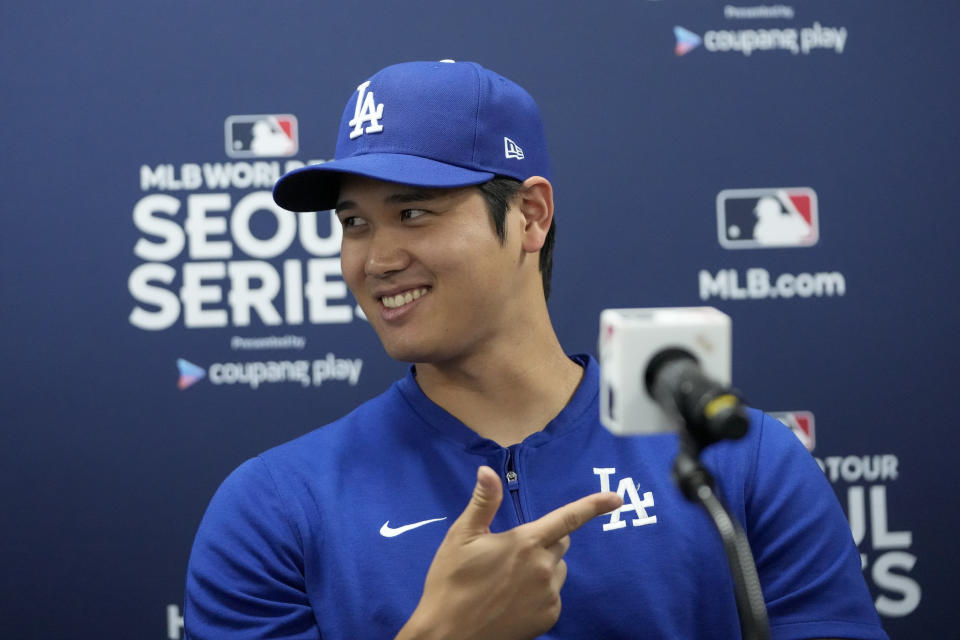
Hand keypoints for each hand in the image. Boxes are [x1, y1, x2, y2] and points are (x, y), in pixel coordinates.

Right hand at [396, 466, 621, 639]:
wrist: (448, 634)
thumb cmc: (451, 581)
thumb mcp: (461, 537)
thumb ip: (483, 502)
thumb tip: (487, 471)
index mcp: (525, 542)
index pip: (567, 519)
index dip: (594, 506)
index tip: (616, 498)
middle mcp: (543, 567)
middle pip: (560, 543)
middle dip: (544, 541)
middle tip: (512, 552)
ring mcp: (548, 595)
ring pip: (557, 569)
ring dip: (543, 567)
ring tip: (509, 579)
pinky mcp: (549, 617)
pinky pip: (554, 594)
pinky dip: (541, 592)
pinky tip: (514, 598)